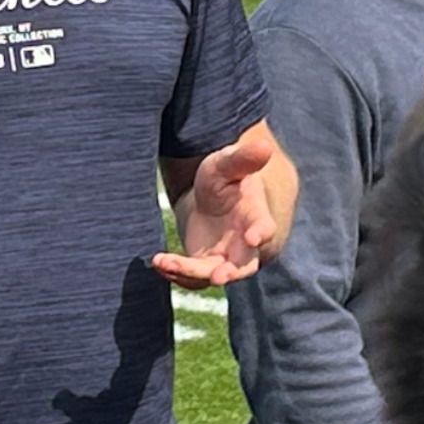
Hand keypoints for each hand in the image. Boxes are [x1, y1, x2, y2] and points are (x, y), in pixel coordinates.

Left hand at [155, 123, 293, 287]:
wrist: (207, 194)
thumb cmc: (223, 175)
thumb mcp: (227, 163)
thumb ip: (243, 159)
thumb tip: (263, 146)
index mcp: (256, 216)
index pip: (264, 227)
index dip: (261, 233)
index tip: (254, 237)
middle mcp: (244, 244)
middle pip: (243, 265)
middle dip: (231, 273)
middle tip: (217, 277)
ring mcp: (225, 258)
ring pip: (212, 274)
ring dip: (189, 272)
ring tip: (163, 261)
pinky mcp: (204, 266)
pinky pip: (193, 277)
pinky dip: (176, 274)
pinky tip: (158, 262)